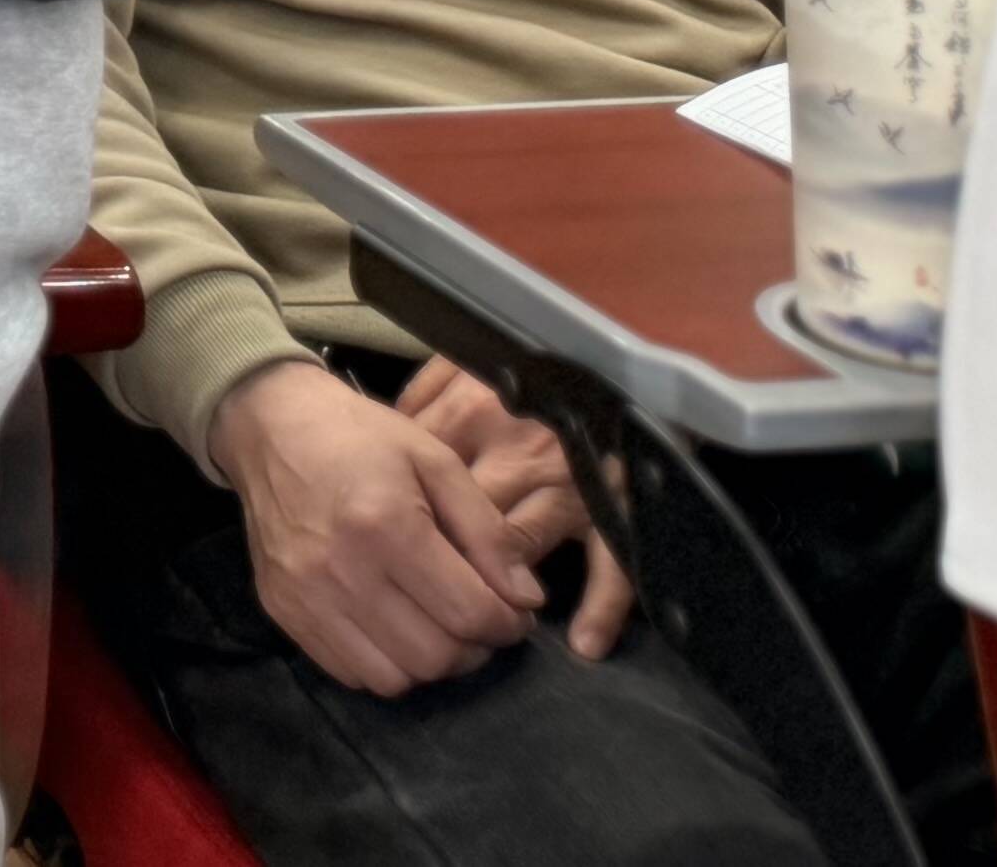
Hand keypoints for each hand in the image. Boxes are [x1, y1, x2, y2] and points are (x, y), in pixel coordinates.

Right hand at [213, 358, 547, 693]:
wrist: (269, 426)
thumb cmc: (361, 437)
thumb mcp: (436, 462)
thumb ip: (488, 531)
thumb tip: (526, 599)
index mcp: (385, 523)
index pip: (471, 613)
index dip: (509, 623)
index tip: (515, 611)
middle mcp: (340, 568)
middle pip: (435, 657)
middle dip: (475, 647)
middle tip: (478, 618)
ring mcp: (304, 594)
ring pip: (394, 678)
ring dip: (429, 662)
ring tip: (436, 625)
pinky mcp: (281, 609)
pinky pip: (349, 673)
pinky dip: (383, 664)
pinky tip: (391, 627)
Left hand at [400, 358, 633, 657]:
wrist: (611, 352)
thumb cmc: (521, 365)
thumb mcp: (456, 367)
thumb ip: (418, 402)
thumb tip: (384, 444)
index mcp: (470, 414)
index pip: (423, 482)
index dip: (400, 524)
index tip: (380, 557)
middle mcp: (515, 453)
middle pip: (466, 520)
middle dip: (441, 566)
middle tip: (420, 608)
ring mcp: (567, 484)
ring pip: (522, 547)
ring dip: (499, 591)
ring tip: (479, 632)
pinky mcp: (615, 506)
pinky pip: (613, 565)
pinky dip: (602, 608)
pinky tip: (584, 643)